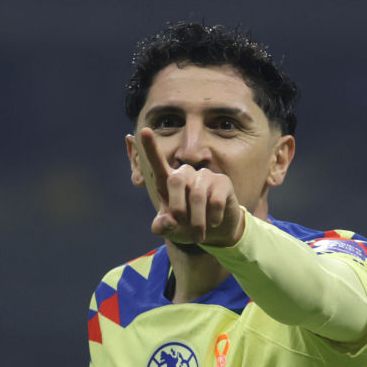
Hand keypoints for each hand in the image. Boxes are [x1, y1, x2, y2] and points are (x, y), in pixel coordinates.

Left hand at [137, 128, 244, 246]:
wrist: (215, 231)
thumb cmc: (187, 226)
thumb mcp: (171, 230)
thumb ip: (162, 226)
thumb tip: (169, 220)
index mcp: (169, 181)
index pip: (157, 162)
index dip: (151, 147)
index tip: (144, 131)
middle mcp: (186, 173)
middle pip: (175, 181)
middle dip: (177, 208)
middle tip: (181, 225)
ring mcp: (205, 176)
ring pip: (197, 196)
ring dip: (196, 221)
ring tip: (198, 235)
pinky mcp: (222, 182)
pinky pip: (215, 200)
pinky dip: (213, 218)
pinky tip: (214, 221)